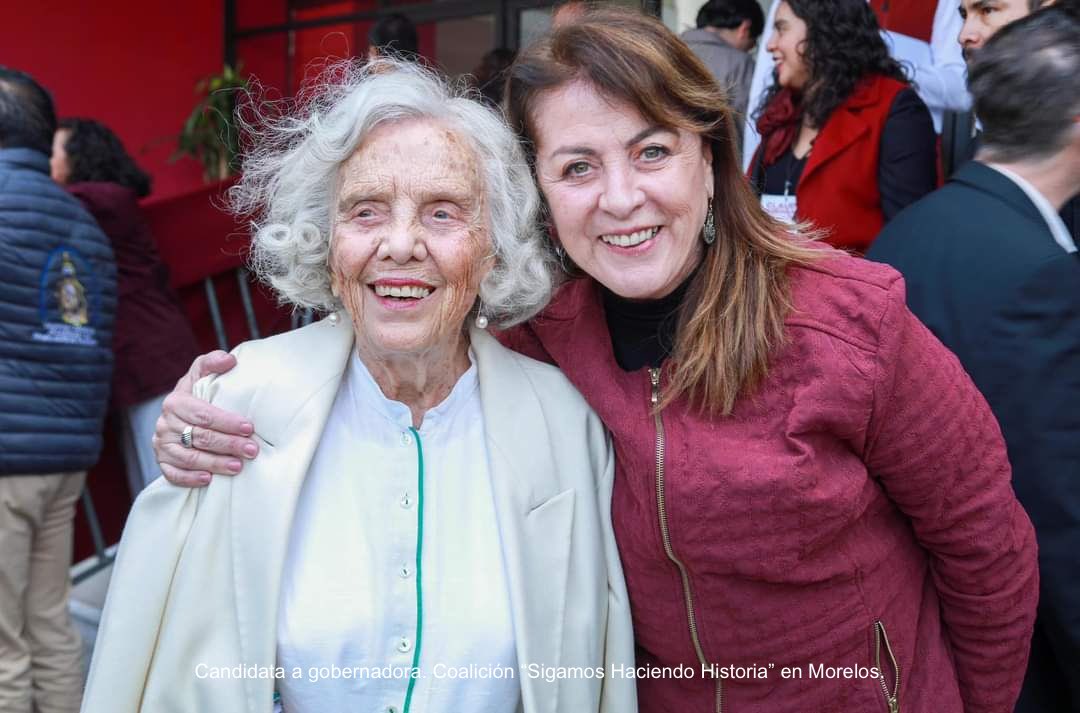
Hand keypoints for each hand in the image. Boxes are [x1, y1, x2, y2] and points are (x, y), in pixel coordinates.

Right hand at [152, 351, 257, 487]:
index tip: (249, 427)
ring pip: (189, 457)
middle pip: (200, 437)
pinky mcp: (162, 462)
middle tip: (251, 450)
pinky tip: (209, 480)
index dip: (227, 422)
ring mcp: (161, 444)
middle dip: (228, 444)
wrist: (178, 413)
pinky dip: (190, 478)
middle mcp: (165, 423)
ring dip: (214, 463)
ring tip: (238, 467)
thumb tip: (230, 360)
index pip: (203, 414)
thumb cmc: (197, 393)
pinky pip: (173, 474)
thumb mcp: (201, 374)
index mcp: (175, 401)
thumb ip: (213, 363)